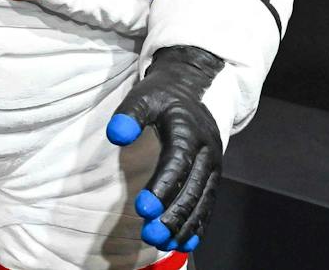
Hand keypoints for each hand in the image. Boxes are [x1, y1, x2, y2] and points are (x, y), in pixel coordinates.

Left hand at [107, 45, 225, 252]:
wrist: (195, 85)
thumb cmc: (164, 94)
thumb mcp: (144, 95)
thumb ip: (129, 114)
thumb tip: (116, 134)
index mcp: (189, 131)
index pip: (177, 163)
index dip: (162, 187)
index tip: (143, 209)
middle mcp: (206, 150)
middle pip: (193, 188)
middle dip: (173, 214)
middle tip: (152, 234)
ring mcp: (213, 164)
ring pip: (203, 200)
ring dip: (186, 224)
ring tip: (166, 243)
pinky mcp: (213, 174)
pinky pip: (209, 203)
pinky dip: (199, 224)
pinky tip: (185, 241)